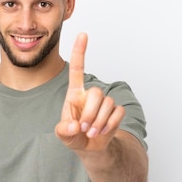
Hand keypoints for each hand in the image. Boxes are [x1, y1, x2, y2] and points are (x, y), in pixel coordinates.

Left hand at [55, 32, 125, 151]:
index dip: (80, 52)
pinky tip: (103, 131)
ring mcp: (104, 102)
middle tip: (84, 128)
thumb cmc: (74, 135)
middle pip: (96, 93)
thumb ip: (64, 131)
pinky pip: (118, 112)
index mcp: (75, 94)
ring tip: (92, 132)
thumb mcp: (63, 135)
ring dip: (99, 122)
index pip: (77, 69)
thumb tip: (74, 126)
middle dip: (90, 113)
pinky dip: (110, 125)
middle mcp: (90, 94)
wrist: (90, 148)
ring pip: (108, 103)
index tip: (82, 34)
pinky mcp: (116, 111)